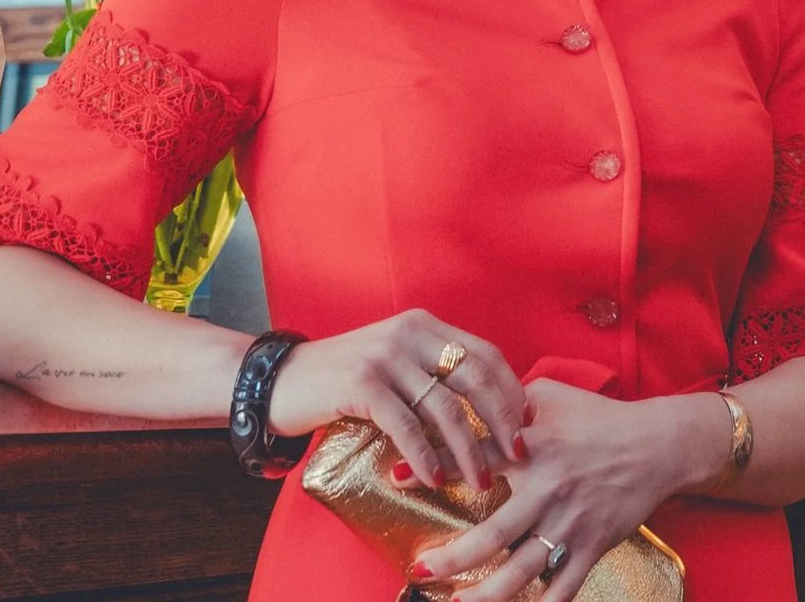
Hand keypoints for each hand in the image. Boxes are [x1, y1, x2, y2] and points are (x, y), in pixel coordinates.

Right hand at [263, 308, 528, 492]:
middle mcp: (409, 333)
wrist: (277, 379)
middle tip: (517, 454)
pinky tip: (435, 478)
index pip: (485, 354)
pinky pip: (406, 426)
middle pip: (476, 378)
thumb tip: (485, 410)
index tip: (527, 422)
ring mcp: (385, 356)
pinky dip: (425, 456)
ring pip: (446, 408)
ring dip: (468, 449)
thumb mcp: (393, 362)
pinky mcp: (362, 384)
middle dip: (502, 421)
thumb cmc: (340, 379)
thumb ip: (430, 372)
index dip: (511, 390)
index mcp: (424, 325)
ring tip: (480, 479)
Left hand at [409, 381, 727, 601]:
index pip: (474, 457)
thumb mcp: (551, 396)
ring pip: (522, 570)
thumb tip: (465, 396)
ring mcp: (572, 522)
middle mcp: (550, 488)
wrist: (658, 445)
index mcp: (534, 446)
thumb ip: (506, 399)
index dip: (432, 467)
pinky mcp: (593, 546)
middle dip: (453, 557)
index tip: (394, 477)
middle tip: (421, 569)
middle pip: (493, 533)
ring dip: (485, 595)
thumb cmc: (598, 418)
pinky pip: (562, 588)